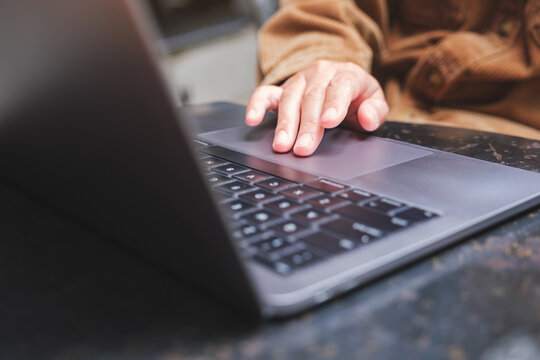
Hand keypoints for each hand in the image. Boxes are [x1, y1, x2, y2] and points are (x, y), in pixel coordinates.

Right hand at [245, 60, 388, 155]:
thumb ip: (375, 111)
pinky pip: (266, 93)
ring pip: (290, 98)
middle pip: (313, 97)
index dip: (334, 104)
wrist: (341, 82)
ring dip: (284, 123)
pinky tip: (252, 119)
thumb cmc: (357, 97)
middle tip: (303, 148)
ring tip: (282, 145)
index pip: (340, 86)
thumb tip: (367, 118)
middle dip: (307, 124)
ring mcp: (299, 80)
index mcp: (347, 75)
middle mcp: (321, 73)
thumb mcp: (374, 102)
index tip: (328, 122)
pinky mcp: (283, 89)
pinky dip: (256, 104)